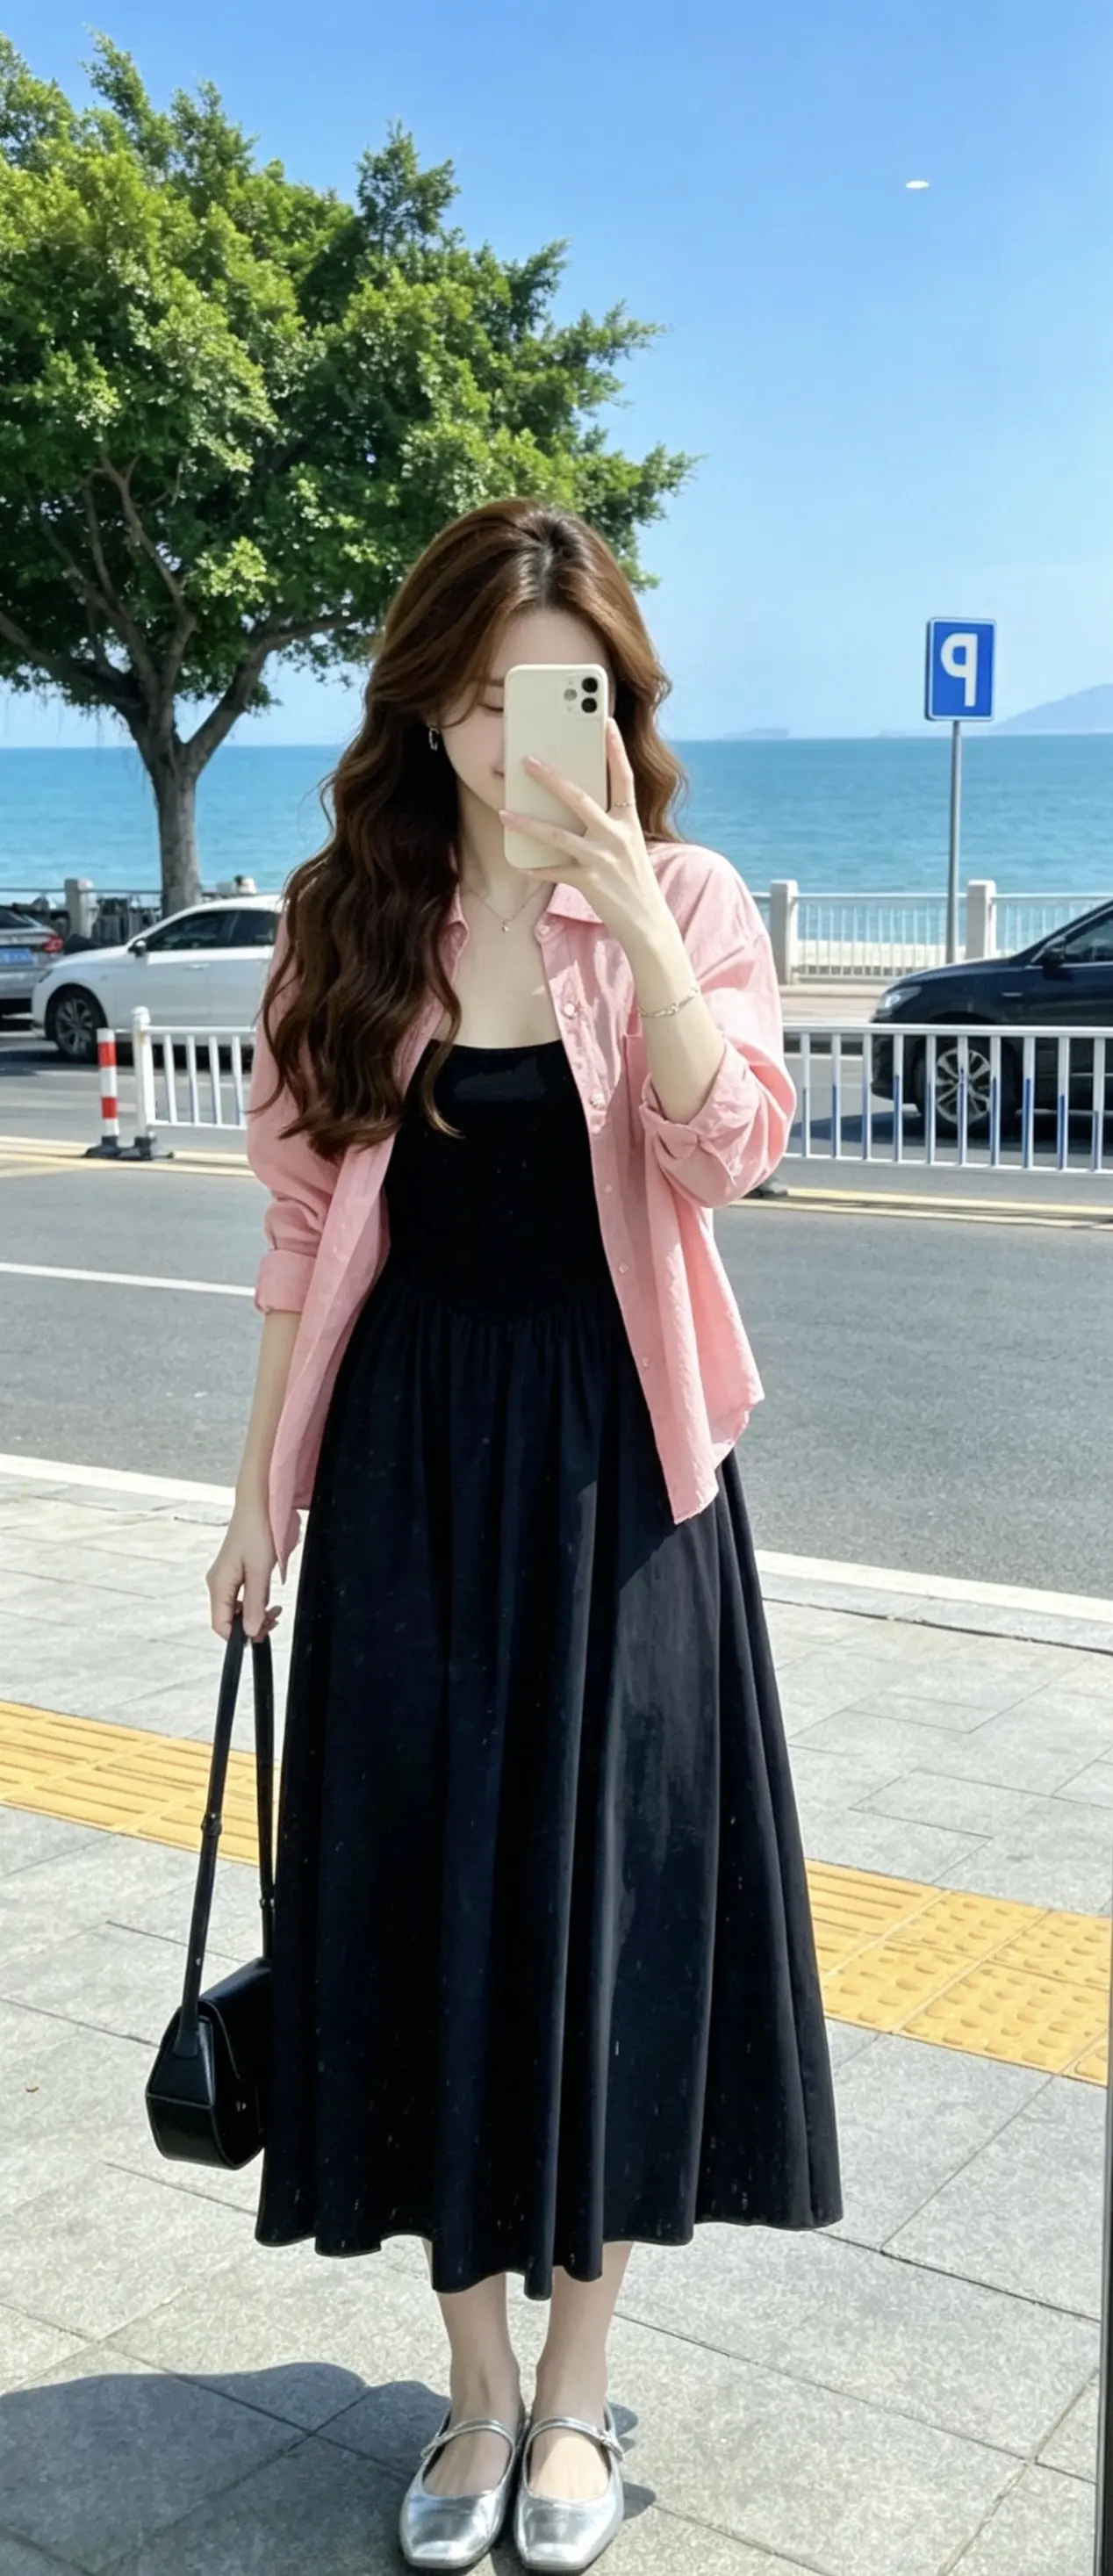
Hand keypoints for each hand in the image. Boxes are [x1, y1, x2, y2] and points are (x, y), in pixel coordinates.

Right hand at [205, 1497, 280, 1642]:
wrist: (258, 1503)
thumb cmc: (258, 1531)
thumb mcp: (260, 1571)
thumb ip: (254, 1603)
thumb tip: (250, 1632)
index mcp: (219, 1584)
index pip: (220, 1625)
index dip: (240, 1636)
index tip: (262, 1634)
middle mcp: (218, 1582)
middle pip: (228, 1619)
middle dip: (251, 1626)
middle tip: (274, 1620)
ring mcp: (226, 1577)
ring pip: (237, 1609)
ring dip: (256, 1614)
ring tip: (275, 1610)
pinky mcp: (235, 1571)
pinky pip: (242, 1596)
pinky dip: (255, 1603)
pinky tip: (268, 1599)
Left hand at [498, 716, 671, 960]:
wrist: (648, 923)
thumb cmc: (634, 881)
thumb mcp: (630, 846)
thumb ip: (609, 824)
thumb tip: (576, 805)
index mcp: (629, 822)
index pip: (624, 778)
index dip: (615, 749)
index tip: (605, 722)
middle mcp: (617, 836)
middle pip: (580, 798)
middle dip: (551, 778)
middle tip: (527, 760)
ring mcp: (602, 859)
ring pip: (557, 834)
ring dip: (526, 823)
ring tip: (503, 811)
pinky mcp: (589, 882)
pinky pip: (554, 871)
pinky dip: (536, 867)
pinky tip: (519, 863)